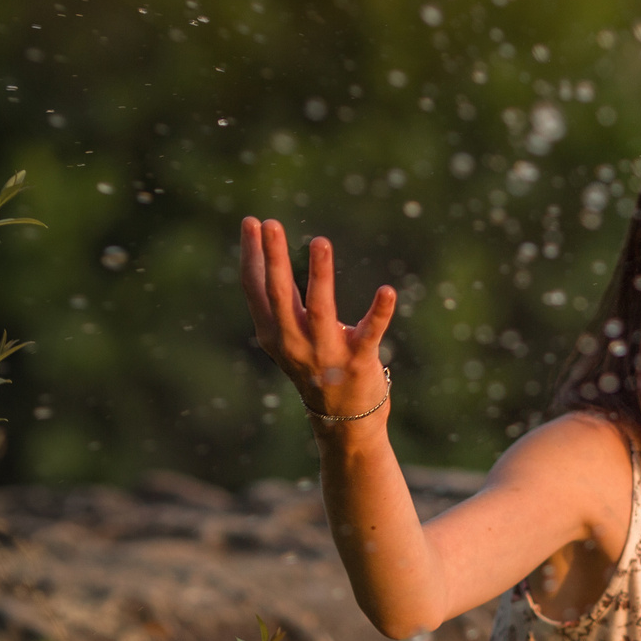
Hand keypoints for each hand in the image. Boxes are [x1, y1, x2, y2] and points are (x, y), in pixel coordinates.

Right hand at [239, 217, 396, 419]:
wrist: (343, 419)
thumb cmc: (314, 364)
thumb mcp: (287, 334)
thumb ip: (278, 300)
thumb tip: (264, 250)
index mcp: (273, 333)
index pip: (256, 289)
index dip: (252, 255)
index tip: (252, 221)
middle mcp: (293, 342)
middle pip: (279, 295)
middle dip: (274, 258)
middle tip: (272, 223)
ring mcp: (325, 353)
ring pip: (320, 309)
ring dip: (320, 275)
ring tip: (320, 242)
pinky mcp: (358, 361)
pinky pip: (370, 332)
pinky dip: (379, 312)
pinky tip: (387, 290)